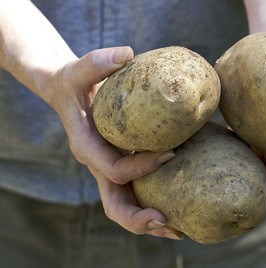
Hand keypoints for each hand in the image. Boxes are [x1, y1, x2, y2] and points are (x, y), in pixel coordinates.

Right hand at [48, 46, 182, 239]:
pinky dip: (152, 205)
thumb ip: (97, 61)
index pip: (114, 169)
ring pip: (125, 207)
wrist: (67, 92)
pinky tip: (178, 209)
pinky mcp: (120, 166)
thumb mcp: (80, 69)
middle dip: (140, 218)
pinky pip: (135, 193)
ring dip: (150, 222)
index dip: (141, 167)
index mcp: (87, 147)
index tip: (170, 153)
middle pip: (114, 204)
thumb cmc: (74, 82)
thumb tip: (127, 53)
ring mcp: (109, 169)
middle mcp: (98, 165)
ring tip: (181, 229)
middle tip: (171, 223)